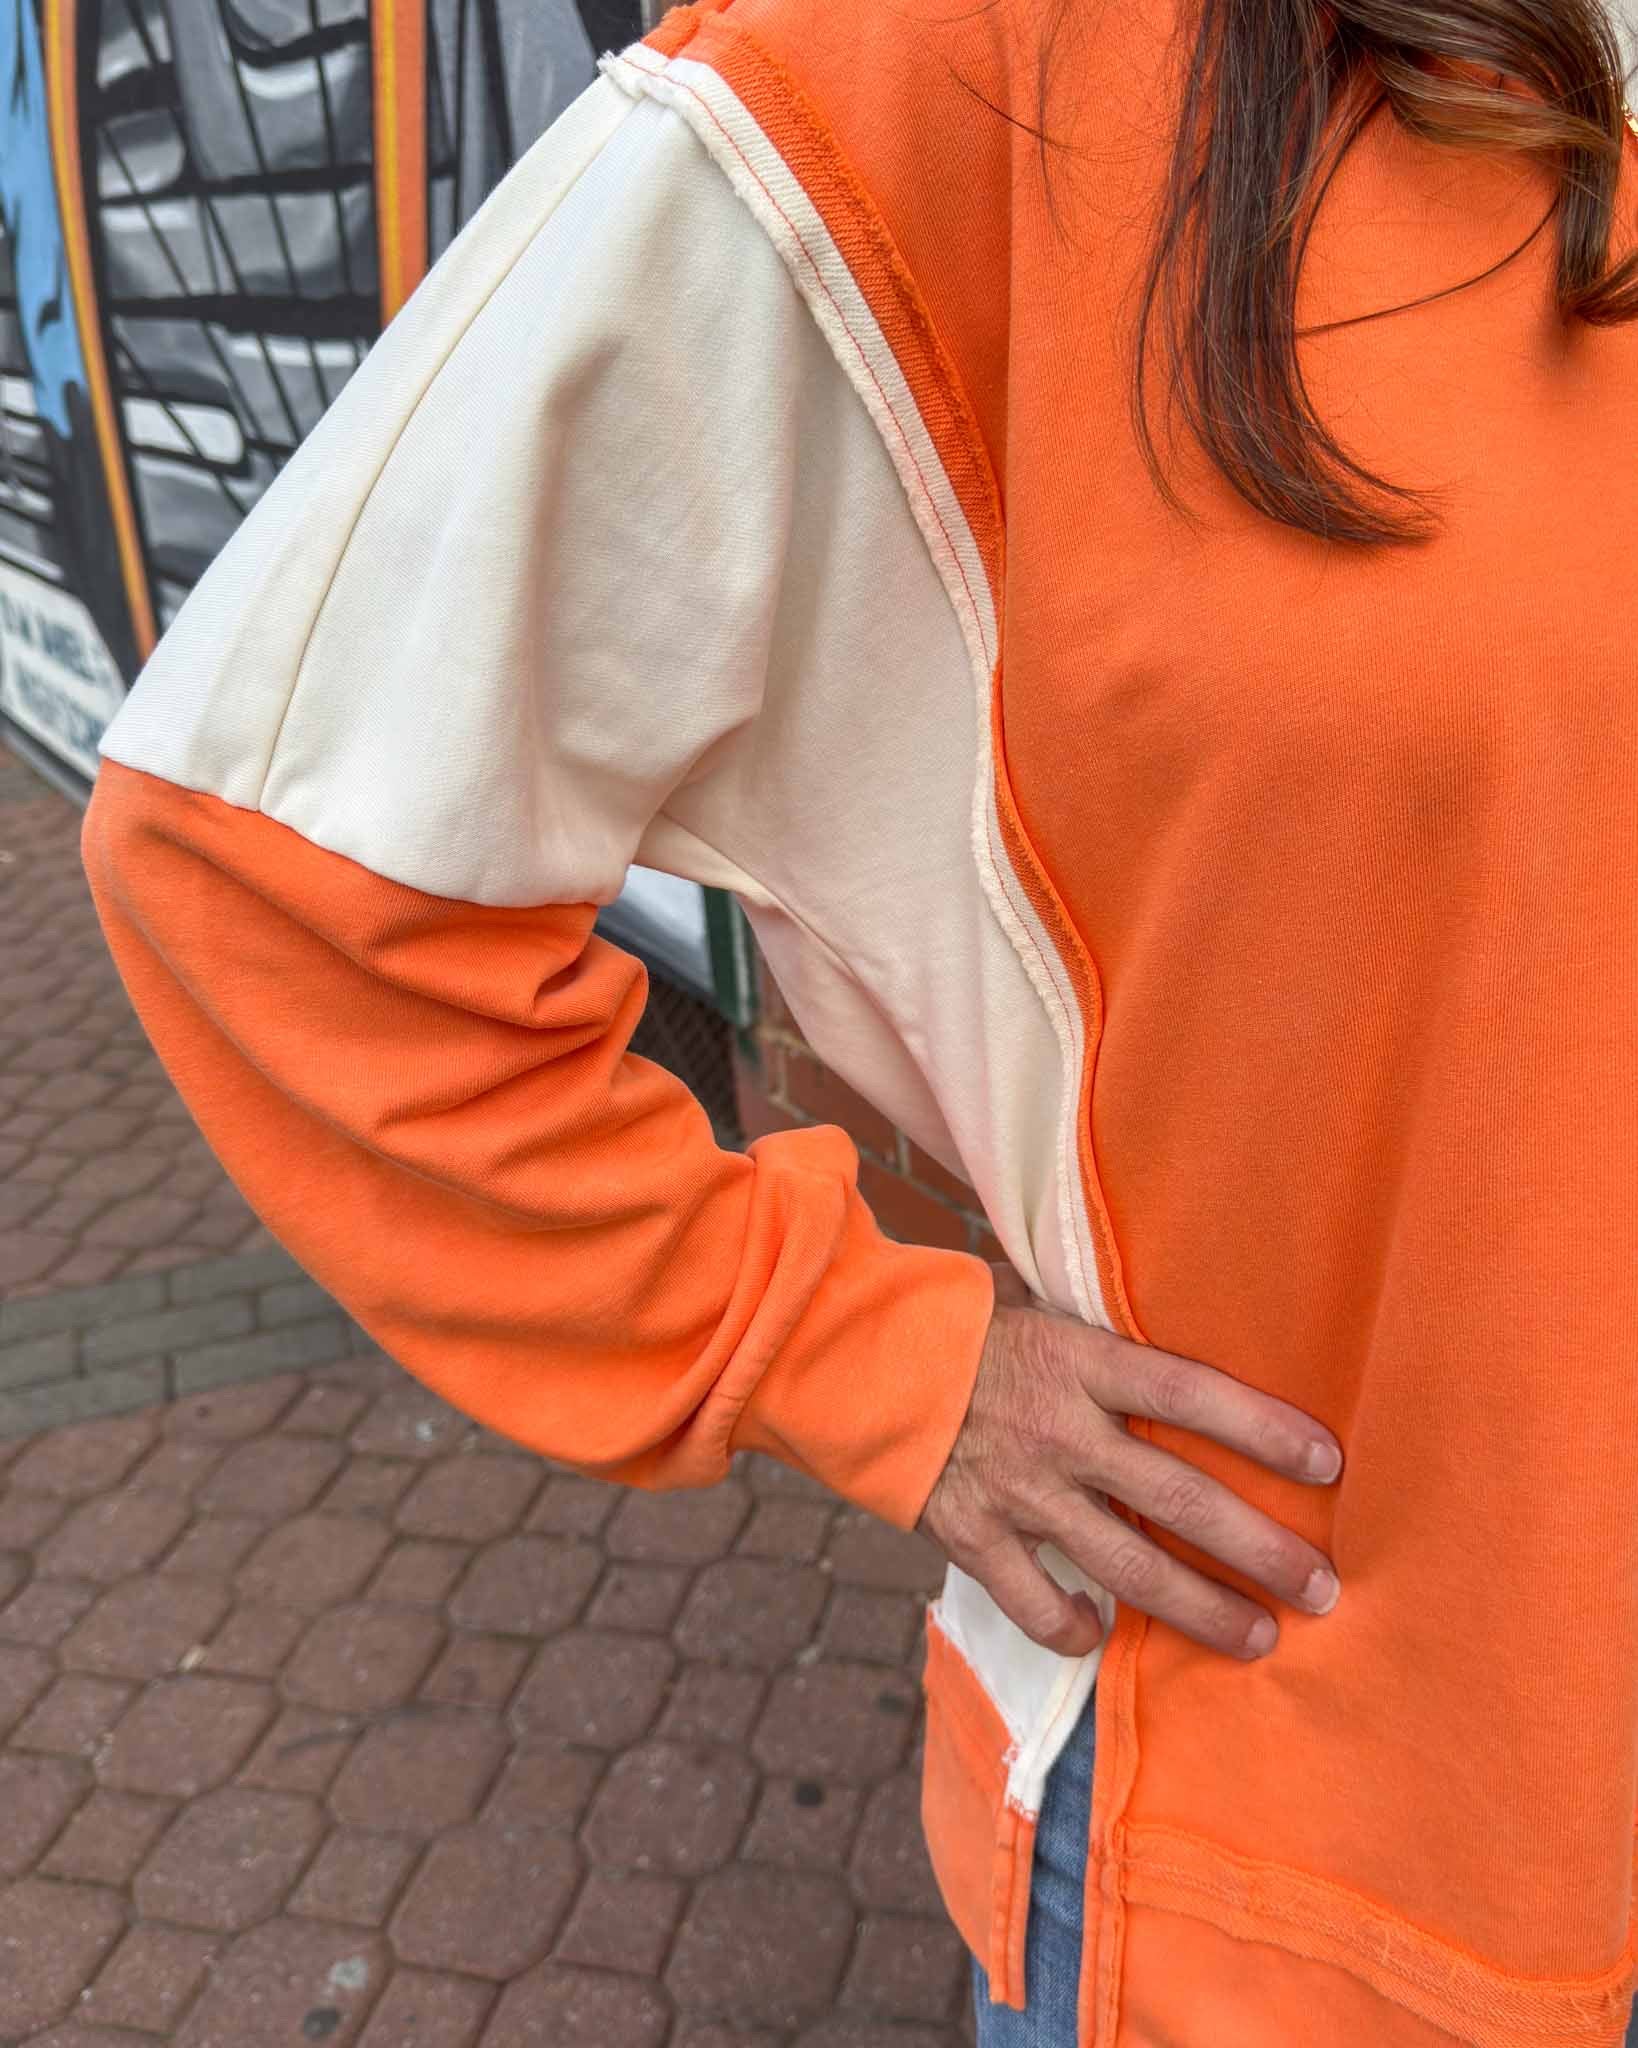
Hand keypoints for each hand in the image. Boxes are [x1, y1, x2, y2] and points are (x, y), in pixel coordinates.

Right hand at [916, 1262, 1342, 1660]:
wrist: (853, 1358)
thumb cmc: (961, 1325)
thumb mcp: (1041, 1310)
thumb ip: (1105, 1343)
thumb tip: (1185, 1345)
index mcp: (1080, 1360)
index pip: (1192, 1394)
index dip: (1265, 1429)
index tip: (1329, 1463)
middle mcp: (1060, 1430)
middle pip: (1181, 1499)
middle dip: (1262, 1549)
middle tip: (1323, 1589)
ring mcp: (1018, 1491)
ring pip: (1129, 1569)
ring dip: (1202, 1610)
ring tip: (1258, 1638)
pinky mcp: (973, 1535)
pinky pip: (1039, 1606)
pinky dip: (1074, 1629)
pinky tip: (1099, 1634)